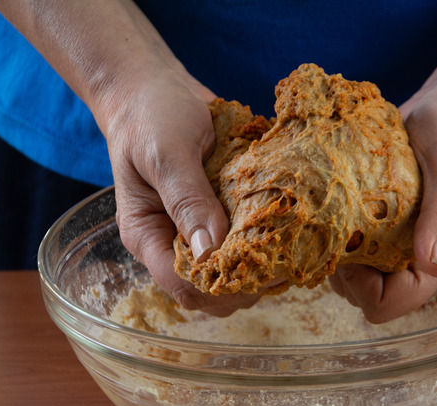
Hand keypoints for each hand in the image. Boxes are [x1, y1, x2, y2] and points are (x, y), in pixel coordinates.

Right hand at [103, 66, 261, 316]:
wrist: (155, 85)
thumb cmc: (151, 115)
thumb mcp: (167, 153)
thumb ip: (187, 200)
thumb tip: (209, 251)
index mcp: (148, 236)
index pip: (184, 286)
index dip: (223, 287)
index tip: (262, 268)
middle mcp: (171, 241)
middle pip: (211, 289)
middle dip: (247, 282)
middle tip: (285, 259)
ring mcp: (196, 230)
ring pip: (230, 271)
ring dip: (260, 264)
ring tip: (289, 245)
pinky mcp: (218, 214)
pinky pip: (242, 242)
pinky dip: (263, 241)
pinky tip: (285, 229)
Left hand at [330, 94, 436, 322]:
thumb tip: (435, 266)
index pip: (388, 304)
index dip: (360, 285)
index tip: (350, 241)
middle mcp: (418, 263)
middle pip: (364, 295)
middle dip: (343, 268)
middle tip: (339, 221)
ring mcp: (398, 247)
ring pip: (351, 275)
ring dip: (336, 249)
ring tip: (337, 209)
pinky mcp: (382, 228)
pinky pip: (350, 248)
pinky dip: (337, 232)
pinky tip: (337, 203)